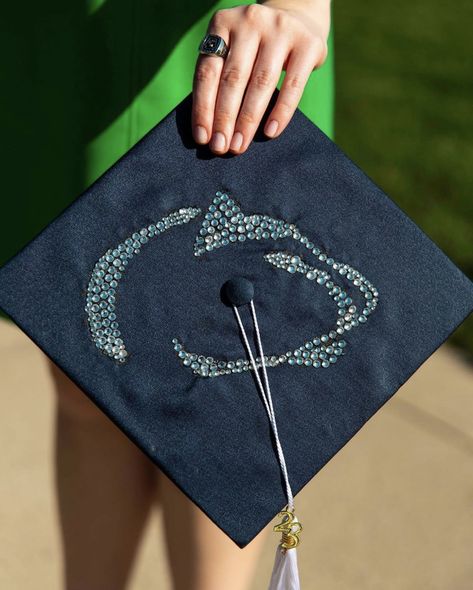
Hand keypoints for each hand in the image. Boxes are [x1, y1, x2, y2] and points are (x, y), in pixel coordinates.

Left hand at [192, 0, 330, 154]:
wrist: (297, 20)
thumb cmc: (256, 49)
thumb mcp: (234, 51)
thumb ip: (221, 78)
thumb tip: (209, 130)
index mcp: (223, 23)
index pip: (208, 72)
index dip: (203, 108)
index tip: (203, 138)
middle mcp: (251, 20)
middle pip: (233, 79)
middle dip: (225, 119)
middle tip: (221, 147)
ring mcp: (281, 29)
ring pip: (260, 84)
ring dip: (248, 120)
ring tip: (239, 145)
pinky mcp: (308, 44)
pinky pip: (292, 86)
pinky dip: (280, 112)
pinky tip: (270, 133)